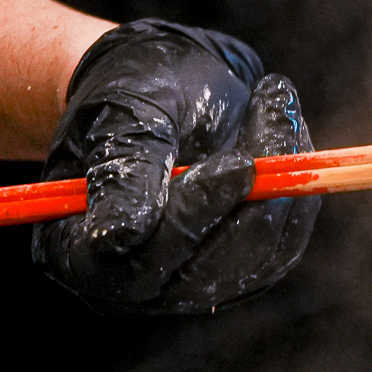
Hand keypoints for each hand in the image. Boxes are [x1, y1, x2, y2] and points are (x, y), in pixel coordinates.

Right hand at [32, 20, 319, 312]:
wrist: (163, 86)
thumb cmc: (128, 92)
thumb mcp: (121, 115)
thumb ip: (123, 172)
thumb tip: (120, 236)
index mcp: (74, 250)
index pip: (135, 261)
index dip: (191, 218)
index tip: (239, 164)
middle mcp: (130, 284)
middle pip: (206, 272)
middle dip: (255, 198)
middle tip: (276, 117)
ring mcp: (189, 285)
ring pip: (256, 258)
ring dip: (284, 183)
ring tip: (275, 103)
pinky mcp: (240, 274)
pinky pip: (283, 245)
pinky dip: (297, 190)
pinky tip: (285, 132)